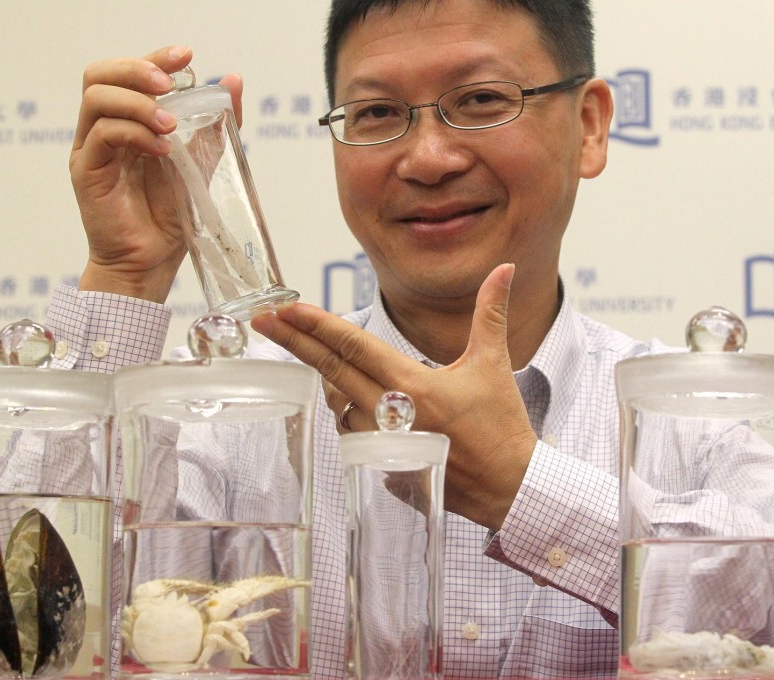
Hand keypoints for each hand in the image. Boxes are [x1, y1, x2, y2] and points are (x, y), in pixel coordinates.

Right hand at [69, 46, 243, 301]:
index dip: (154, 57)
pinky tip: (162, 149)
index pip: (129, 74)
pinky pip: (101, 135)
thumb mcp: (201, 163)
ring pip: (97, 99)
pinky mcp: (86, 171)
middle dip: (138, 69)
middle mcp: (104, 130)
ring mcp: (92, 150)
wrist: (151, 263)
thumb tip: (233, 81)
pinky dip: (134, 133)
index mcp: (128, 123)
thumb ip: (214, 125)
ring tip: (171, 123)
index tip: (187, 56)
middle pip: (101, 76)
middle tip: (170, 83)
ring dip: (138, 103)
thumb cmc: (170, 217)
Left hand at [251, 264, 537, 530]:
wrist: (510, 487)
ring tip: (334, 368)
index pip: (354, 346)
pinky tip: (368, 410)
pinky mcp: (382, 469)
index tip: (286, 309)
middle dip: (294, 343)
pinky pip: (354, 438)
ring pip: (339, 407)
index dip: (317, 325)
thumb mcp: (493, 364)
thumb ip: (490, 314)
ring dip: (333, 385)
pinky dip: (355, 418)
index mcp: (413, 385)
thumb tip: (504, 269)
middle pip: (331, 372)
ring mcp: (382, 446)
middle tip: (263, 321)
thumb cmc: (502, 427)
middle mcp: (390, 414)